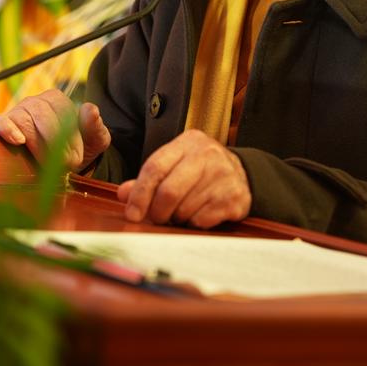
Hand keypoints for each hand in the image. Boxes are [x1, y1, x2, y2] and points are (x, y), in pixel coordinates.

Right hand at [0, 90, 111, 171]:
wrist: (60, 164)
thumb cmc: (78, 148)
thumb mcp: (94, 139)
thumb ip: (95, 125)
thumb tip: (90, 109)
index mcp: (56, 99)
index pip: (61, 109)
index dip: (69, 135)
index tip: (75, 157)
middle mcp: (35, 102)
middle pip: (42, 114)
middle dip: (53, 142)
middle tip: (63, 164)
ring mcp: (18, 112)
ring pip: (23, 120)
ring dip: (36, 144)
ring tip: (46, 163)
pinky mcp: (3, 125)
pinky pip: (0, 122)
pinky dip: (7, 129)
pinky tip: (18, 141)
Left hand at [117, 130, 250, 227]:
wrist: (243, 173)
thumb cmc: (200, 170)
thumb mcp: (175, 164)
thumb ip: (149, 178)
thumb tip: (123, 194)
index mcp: (188, 142)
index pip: (155, 167)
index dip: (140, 193)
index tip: (132, 214)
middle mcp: (208, 155)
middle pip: (170, 191)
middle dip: (157, 211)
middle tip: (157, 218)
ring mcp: (224, 176)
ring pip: (185, 209)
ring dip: (176, 218)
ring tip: (181, 212)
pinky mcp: (235, 197)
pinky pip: (202, 220)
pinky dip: (193, 223)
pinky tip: (198, 214)